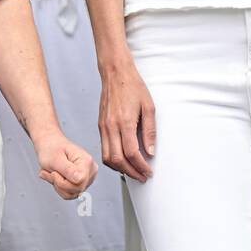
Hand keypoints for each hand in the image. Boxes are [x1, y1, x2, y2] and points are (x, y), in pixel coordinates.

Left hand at [34, 133, 98, 199]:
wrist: (50, 145)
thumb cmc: (52, 148)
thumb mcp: (55, 159)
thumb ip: (68, 170)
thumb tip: (80, 179)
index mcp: (87, 161)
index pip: (78, 182)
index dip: (62, 181)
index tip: (54, 172)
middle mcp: (91, 170)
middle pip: (76, 190)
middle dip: (58, 184)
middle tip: (51, 172)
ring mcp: (87, 178)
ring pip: (72, 194)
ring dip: (57, 186)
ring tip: (52, 173)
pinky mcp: (82, 183)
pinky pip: (70, 194)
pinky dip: (59, 187)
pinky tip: (55, 177)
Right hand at [98, 61, 155, 182]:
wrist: (115, 73)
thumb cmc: (132, 86)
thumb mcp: (149, 106)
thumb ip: (150, 130)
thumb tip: (150, 151)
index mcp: (124, 122)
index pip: (132, 153)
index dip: (141, 166)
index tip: (148, 171)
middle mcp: (111, 127)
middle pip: (118, 160)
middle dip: (131, 172)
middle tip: (142, 176)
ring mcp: (103, 127)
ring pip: (107, 158)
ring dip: (120, 169)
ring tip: (133, 171)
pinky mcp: (100, 126)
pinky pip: (104, 149)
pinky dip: (112, 160)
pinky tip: (122, 160)